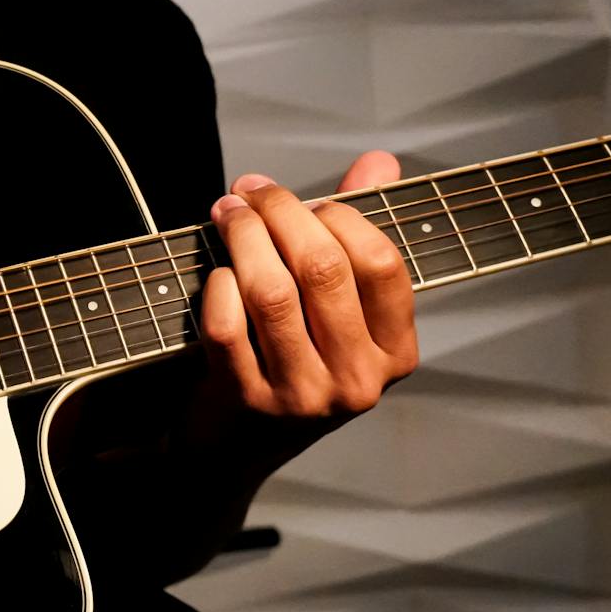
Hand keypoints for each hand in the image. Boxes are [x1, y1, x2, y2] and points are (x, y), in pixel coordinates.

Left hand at [193, 151, 418, 459]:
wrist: (235, 450)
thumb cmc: (293, 362)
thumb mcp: (339, 311)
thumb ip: (357, 234)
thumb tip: (379, 161)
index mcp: (395, 353)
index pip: (380, 263)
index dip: (338, 214)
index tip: (300, 197)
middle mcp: (356, 381)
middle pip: (323, 269)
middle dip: (280, 214)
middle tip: (248, 193)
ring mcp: (301, 396)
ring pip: (272, 292)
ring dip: (242, 238)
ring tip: (225, 214)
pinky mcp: (246, 402)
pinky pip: (227, 324)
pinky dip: (217, 286)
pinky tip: (215, 274)